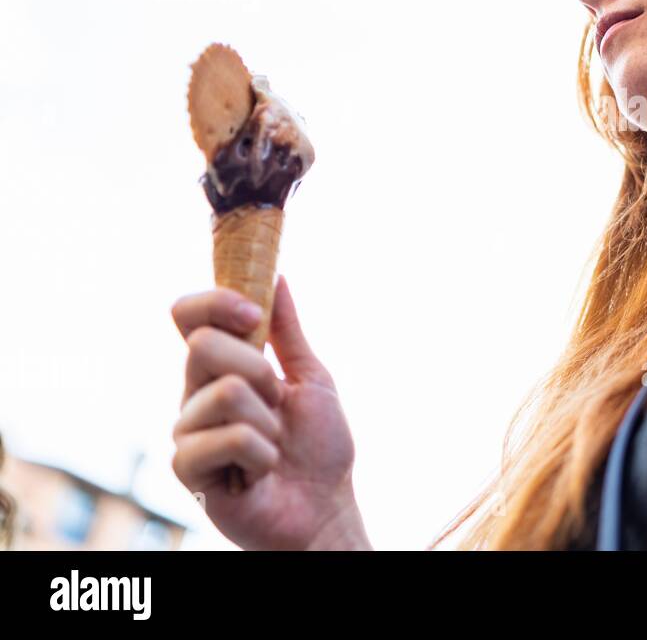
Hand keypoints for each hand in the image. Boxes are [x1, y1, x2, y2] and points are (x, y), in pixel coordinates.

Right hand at [171, 276, 371, 549]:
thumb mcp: (310, 377)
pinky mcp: (188, 469)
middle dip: (261, 373)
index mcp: (218, 367)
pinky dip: (262, 454)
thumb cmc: (318, 446)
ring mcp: (187, 431)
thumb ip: (288, 331)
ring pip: (227, 393)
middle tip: (277, 404)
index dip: (216, 304)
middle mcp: (193, 394)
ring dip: (270, 422)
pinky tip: (260, 472)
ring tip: (272, 444)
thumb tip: (276, 277)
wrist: (325, 505)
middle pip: (203, 346)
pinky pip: (231, 438)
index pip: (188, 316)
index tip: (254, 317)